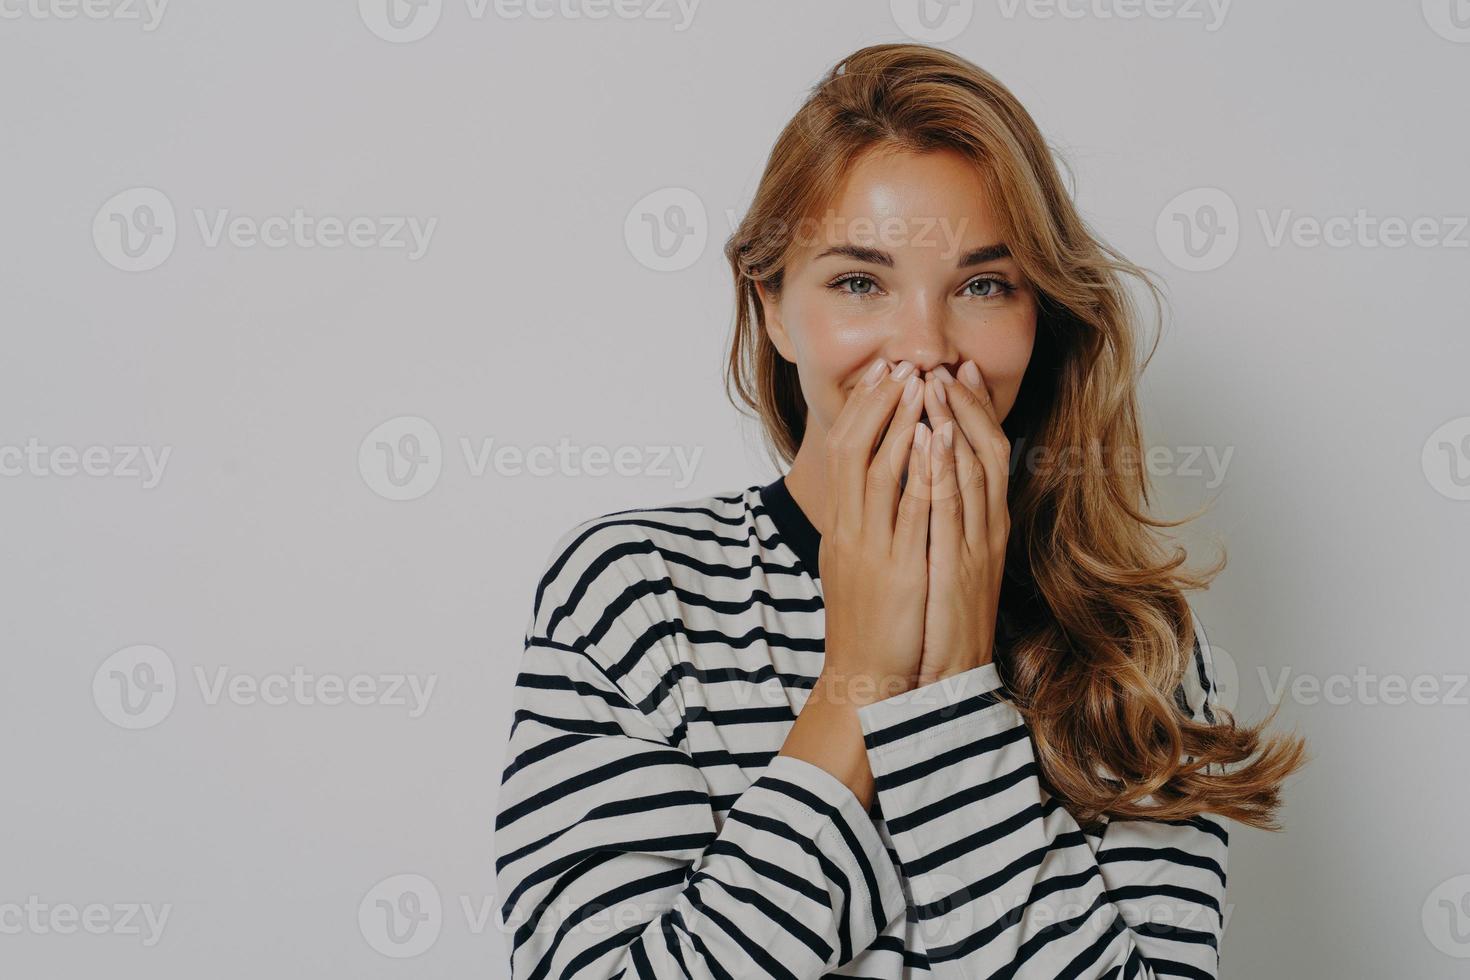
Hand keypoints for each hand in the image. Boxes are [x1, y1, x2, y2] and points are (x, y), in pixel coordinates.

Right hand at [817, 358, 934, 704]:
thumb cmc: (868, 625)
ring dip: (899, 422)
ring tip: (918, 384)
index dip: (863, 410)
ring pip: (878, 468)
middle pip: (854, 447)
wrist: (867, 678)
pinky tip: (935, 436)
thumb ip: (864, 526)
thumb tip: (877, 491)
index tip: (883, 376)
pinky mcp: (899, 567)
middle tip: (899, 366)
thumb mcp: (857, 566)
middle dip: (877, 404)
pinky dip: (920, 467)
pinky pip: (908, 508)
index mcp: (841, 527)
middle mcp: (850, 529)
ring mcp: (872, 547)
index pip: (843, 451)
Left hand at [912, 361, 1011, 686]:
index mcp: (982, 527)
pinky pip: (952, 509)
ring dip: (956, 424)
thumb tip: (925, 480)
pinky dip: (943, 469)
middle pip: (986, 453)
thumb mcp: (942, 560)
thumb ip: (940, 519)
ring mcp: (976, 547)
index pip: (984, 455)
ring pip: (972, 472)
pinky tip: (931, 439)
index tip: (958, 373)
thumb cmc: (937, 620)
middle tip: (949, 364)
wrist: (942, 679)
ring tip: (938, 384)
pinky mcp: (959, 568)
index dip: (973, 412)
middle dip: (967, 406)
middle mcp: (986, 530)